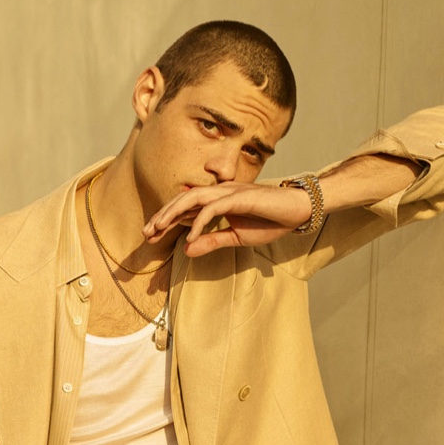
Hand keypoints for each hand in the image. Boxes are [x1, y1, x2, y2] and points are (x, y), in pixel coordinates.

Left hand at [142, 182, 309, 256]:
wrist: (298, 211)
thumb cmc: (270, 221)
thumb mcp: (237, 238)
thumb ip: (212, 242)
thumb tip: (187, 251)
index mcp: (216, 203)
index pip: (185, 210)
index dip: (166, 221)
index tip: (150, 237)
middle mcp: (219, 194)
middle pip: (182, 201)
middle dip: (162, 216)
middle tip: (145, 234)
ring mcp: (228, 193)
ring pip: (192, 199)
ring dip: (173, 213)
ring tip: (158, 229)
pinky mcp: (239, 197)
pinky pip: (213, 209)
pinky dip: (199, 222)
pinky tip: (190, 236)